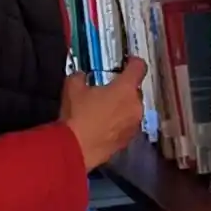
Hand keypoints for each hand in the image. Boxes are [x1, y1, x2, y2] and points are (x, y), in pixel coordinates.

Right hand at [61, 58, 146, 172]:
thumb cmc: (77, 114)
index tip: (128, 61)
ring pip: (132, 110)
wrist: (76, 149)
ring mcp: (134, 125)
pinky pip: (126, 125)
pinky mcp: (128, 141)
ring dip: (122, 108)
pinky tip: (104, 126)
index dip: (134, 62)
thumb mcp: (72, 87)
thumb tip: (81, 76)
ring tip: (104, 111)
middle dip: (124, 89)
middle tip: (108, 91)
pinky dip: (119, 123)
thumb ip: (80, 77)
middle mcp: (136, 106)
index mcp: (125, 88)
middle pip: (135, 91)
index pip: (139, 68)